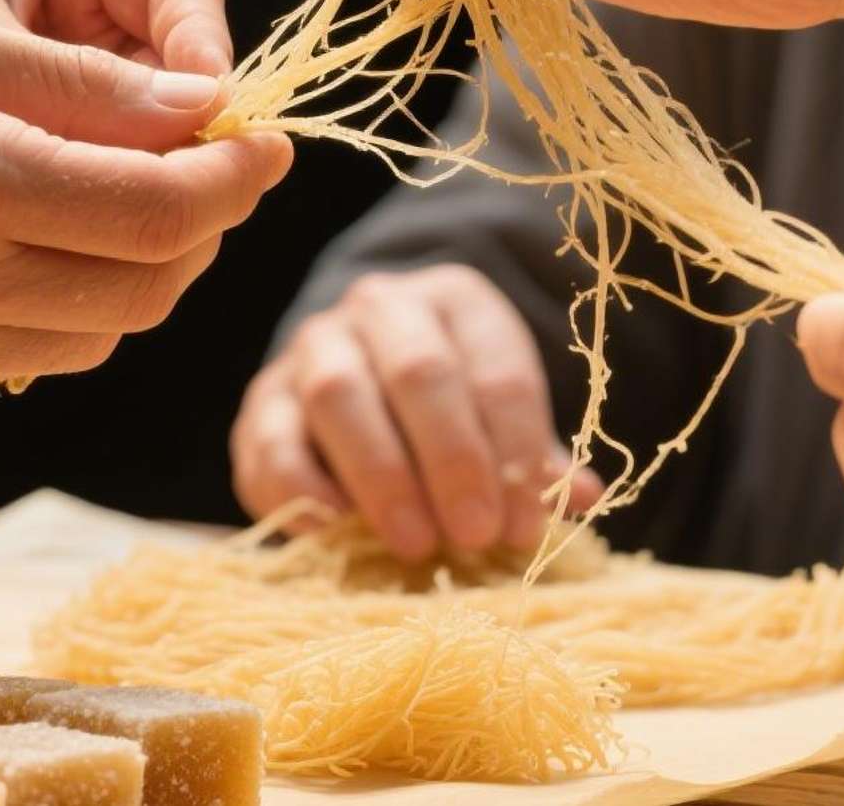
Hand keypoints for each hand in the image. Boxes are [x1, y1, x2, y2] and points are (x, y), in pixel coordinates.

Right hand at [0, 0, 289, 421]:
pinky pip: (20, 359)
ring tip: (101, 202)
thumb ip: (85, 86)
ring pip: (98, 335)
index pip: (164, 211)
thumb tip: (210, 110)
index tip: (264, 145)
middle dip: (200, 229)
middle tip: (202, 172)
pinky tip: (8, 251)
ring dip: (131, 272)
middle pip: (151, 288)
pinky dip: (49, 308)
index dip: (237, 180)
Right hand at [232, 264, 600, 559]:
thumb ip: (535, 460)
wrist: (359, 374)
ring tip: (416, 543)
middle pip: (418, 372)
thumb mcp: (503, 418)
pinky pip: (270, 441)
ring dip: (382, 476)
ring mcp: (311, 348)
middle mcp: (380, 307)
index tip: (526, 524)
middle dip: (453, 461)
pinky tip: (339, 533)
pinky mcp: (260, 400)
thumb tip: (583, 500)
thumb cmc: (452, 408)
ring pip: (338, 396)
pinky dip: (303, 492)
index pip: (498, 369)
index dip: (517, 453)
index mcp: (457, 300)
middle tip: (475, 536)